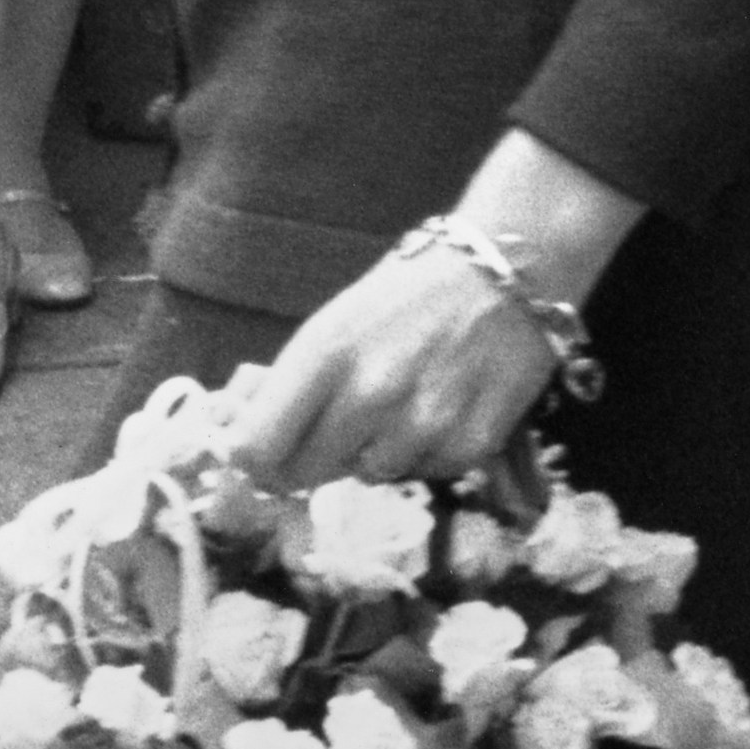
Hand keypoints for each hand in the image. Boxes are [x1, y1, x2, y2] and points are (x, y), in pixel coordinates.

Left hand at [219, 242, 568, 491]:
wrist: (501, 274)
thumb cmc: (405, 294)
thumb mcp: (334, 323)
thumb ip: (293, 383)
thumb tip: (248, 441)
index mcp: (323, 354)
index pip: (258, 446)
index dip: (253, 460)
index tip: (262, 457)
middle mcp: (369, 396)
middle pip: (306, 472)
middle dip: (310, 457)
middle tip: (335, 426)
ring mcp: (422, 426)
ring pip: (368, 474)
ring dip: (372, 453)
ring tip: (398, 405)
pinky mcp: (470, 447)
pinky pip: (423, 472)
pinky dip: (424, 453)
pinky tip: (440, 409)